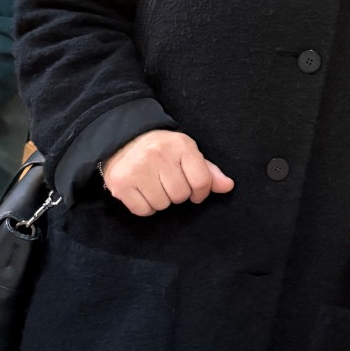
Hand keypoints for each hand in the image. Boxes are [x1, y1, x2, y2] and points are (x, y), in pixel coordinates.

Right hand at [101, 130, 233, 216]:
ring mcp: (137, 169)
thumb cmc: (161, 150)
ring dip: (161, 200)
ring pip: (162, 205)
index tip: (195, 190)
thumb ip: (208, 171)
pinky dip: (145, 206)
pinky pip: (143, 210)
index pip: (201, 181)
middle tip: (167, 181)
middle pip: (180, 195)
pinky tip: (142, 191)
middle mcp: (158, 154)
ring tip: (154, 184)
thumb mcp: (186, 153)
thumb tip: (228, 186)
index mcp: (180, 145)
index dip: (201, 192)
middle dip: (177, 194)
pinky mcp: (121, 183)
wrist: (123, 140)